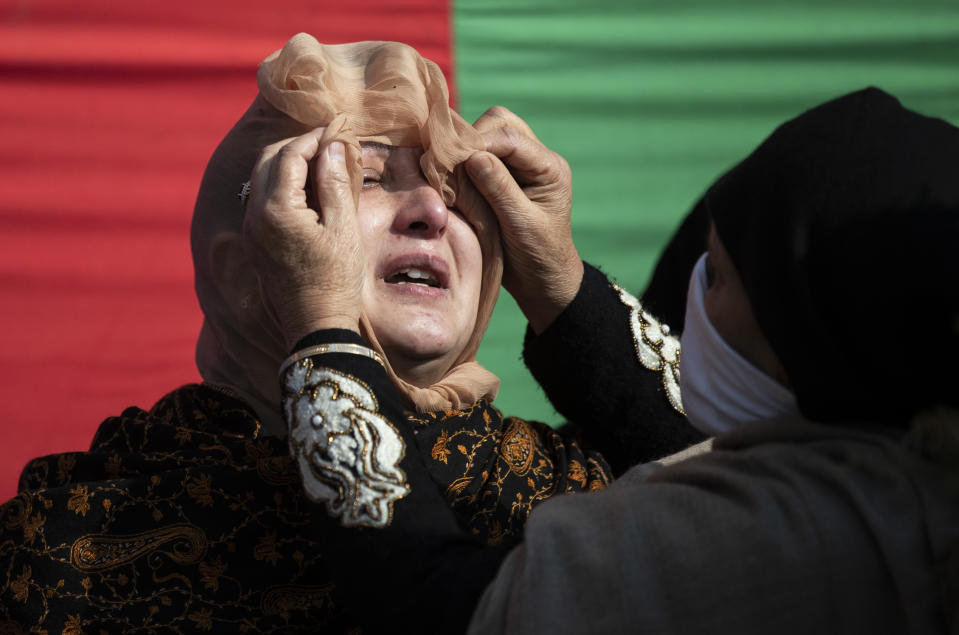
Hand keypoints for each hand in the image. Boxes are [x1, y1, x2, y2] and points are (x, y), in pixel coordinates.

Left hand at [243, 129, 363, 349]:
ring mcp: (251, 230)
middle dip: (297, 146)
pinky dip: (282, 185)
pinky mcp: (255, 243)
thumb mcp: (343, 229)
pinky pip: (262, 199)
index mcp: (276, 209)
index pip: (289, 155)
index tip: (336, 130)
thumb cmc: (336, 280)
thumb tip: (332, 146)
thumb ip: (334, 183)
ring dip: (288, 164)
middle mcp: (254, 216)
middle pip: (269, 161)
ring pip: (262, 178)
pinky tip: (308, 191)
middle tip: (328, 142)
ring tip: (321, 163)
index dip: (313, 138)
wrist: (316, 327)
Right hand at [464, 106, 582, 333]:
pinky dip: (464, 161)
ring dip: (466, 148)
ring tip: (447, 172)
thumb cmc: (537, 256)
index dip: (478, 142)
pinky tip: (451, 179)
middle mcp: (536, 159)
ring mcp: (519, 165)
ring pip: (487, 133)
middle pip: (499, 123)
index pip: (510, 137)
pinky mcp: (503, 175)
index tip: (449, 159)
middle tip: (447, 164)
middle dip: (471, 139)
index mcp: (549, 167)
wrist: (542, 280)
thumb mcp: (520, 225)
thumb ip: (499, 189)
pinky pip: (480, 153)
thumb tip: (473, 156)